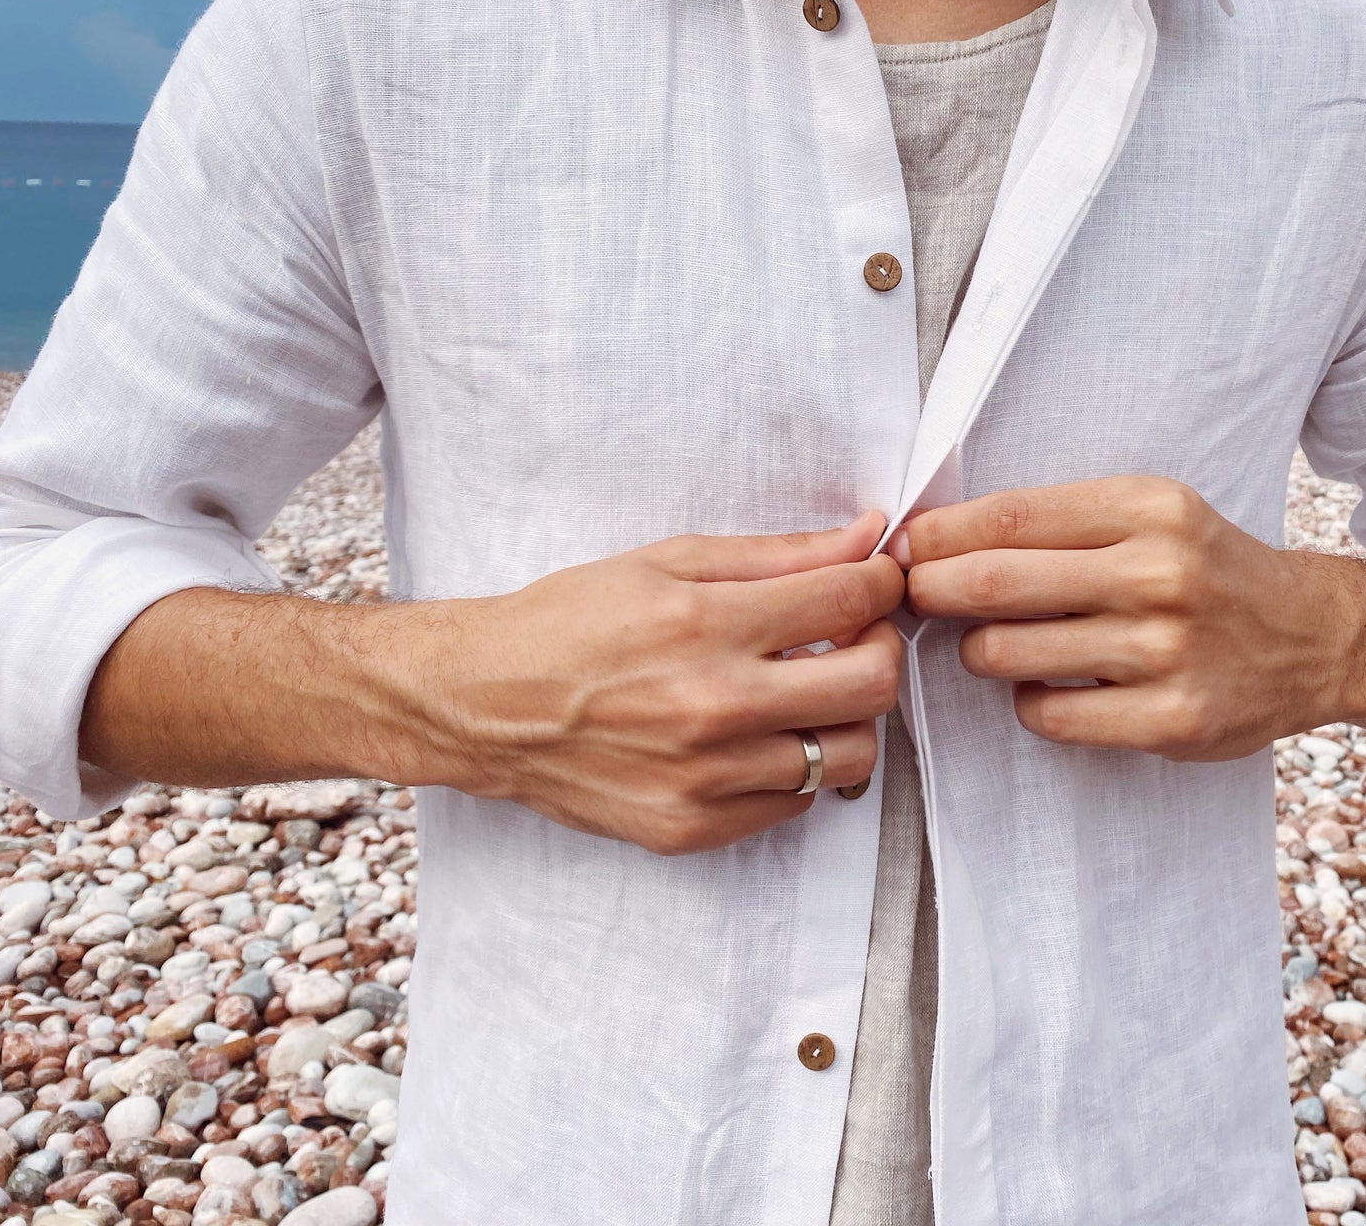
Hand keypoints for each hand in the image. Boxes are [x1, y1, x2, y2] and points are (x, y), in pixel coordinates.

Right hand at [415, 512, 903, 853]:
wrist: (483, 705)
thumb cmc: (571, 622)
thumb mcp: (669, 562)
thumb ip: (778, 555)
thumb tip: (867, 537)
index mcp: (706, 625)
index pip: (850, 600)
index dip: (883, 582)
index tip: (877, 580)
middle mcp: (712, 707)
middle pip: (873, 685)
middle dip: (882, 647)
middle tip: (855, 634)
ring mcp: (704, 778)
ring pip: (848, 756)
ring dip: (847, 717)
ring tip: (810, 690)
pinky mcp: (690, 827)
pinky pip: (795, 805)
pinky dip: (796, 767)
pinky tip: (760, 736)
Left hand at [893, 477, 1365, 760]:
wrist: (1313, 637)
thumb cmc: (1205, 570)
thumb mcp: (1150, 514)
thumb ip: (1057, 522)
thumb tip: (933, 537)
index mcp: (1148, 509)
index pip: (1008, 517)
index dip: (936, 535)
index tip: (900, 548)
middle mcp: (1159, 574)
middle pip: (994, 583)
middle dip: (930, 591)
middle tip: (911, 599)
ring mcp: (1167, 651)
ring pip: (1009, 653)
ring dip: (978, 651)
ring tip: (992, 645)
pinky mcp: (1173, 720)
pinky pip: (1049, 715)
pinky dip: (1030, 702)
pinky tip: (1049, 686)